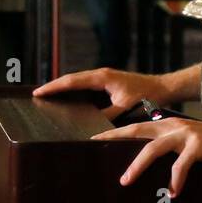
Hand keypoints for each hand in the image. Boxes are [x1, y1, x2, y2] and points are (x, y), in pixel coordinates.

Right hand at [33, 67, 173, 119]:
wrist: (165, 88)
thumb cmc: (148, 96)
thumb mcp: (125, 107)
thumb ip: (107, 115)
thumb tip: (90, 127)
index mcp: (102, 77)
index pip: (71, 81)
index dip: (53, 87)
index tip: (37, 93)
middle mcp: (101, 74)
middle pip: (71, 79)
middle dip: (54, 86)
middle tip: (37, 95)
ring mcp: (105, 77)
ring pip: (78, 81)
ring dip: (64, 88)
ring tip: (48, 97)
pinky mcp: (109, 82)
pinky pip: (87, 85)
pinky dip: (75, 90)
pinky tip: (70, 100)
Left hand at [92, 117, 201, 196]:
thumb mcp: (190, 144)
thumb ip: (173, 147)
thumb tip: (150, 161)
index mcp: (171, 125)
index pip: (138, 125)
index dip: (118, 130)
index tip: (96, 138)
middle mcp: (176, 126)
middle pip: (139, 130)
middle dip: (116, 138)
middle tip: (95, 147)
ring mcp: (187, 135)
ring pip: (153, 148)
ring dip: (137, 165)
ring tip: (125, 180)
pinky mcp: (199, 146)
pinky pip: (181, 165)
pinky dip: (175, 180)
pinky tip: (173, 193)